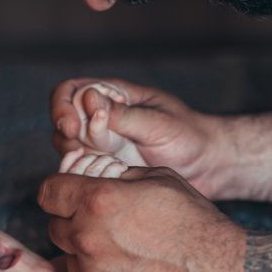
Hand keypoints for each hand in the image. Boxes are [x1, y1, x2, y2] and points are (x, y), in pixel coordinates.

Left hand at [38, 166, 248, 271]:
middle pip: (56, 228)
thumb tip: (92, 179)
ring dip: (91, 260)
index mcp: (98, 201)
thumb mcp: (161, 181)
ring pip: (73, 263)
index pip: (48, 192)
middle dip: (76, 226)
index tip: (70, 200)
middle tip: (110, 232)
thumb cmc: (199, 226)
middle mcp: (87, 240)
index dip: (60, 193)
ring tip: (131, 261)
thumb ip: (116, 178)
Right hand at [50, 78, 225, 198]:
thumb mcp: (158, 124)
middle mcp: (102, 119)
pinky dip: (85, 176)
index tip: (72, 127)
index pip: (69, 91)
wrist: (208, 166)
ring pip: (68, 148)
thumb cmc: (189, 136)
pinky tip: (103, 180)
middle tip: (83, 150)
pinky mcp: (107, 169)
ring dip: (75, 157)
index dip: (62, 107)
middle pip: (63, 121)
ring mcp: (103, 146)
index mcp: (114, 96)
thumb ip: (124, 115)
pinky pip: (82, 171)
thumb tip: (89, 100)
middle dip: (68, 136)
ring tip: (100, 165)